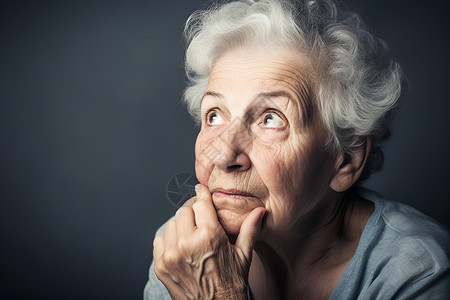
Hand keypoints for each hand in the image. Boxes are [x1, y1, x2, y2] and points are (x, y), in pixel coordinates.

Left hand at [153, 184, 265, 298]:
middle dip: (193, 210)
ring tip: (192, 232)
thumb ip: (249, 229)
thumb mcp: (243, 255)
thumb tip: (260, 211)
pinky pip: (159, 240)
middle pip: (184, 210)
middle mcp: (187, 244)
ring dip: (181, 224)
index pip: (201, 203)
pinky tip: (181, 245)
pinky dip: (169, 239)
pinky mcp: (161, 266)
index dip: (202, 194)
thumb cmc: (231, 284)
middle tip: (200, 215)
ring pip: (171, 223)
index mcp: (210, 237)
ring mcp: (171, 255)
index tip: (201, 190)